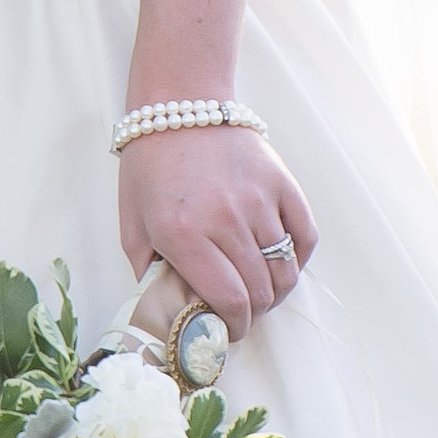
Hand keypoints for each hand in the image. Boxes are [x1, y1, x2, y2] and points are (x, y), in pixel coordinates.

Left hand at [119, 124, 316, 338]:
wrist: (179, 105)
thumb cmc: (151, 167)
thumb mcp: (132, 223)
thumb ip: (148, 272)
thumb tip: (170, 310)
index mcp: (184, 234)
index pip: (229, 301)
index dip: (233, 327)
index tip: (226, 331)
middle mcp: (225, 220)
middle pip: (260, 292)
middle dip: (253, 315)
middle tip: (241, 314)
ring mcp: (258, 199)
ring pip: (285, 270)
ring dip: (276, 292)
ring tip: (261, 293)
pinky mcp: (281, 182)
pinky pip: (305, 236)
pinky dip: (298, 259)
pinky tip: (282, 264)